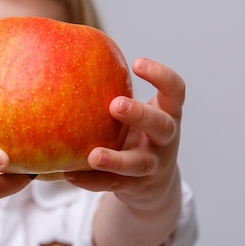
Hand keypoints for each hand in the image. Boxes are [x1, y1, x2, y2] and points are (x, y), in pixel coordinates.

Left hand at [65, 57, 183, 242]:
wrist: (154, 185)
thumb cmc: (137, 134)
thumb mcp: (138, 115)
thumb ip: (117, 93)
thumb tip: (69, 57)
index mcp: (168, 114)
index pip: (176, 91)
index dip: (161, 76)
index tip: (137, 63)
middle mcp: (166, 140)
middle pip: (162, 126)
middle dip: (140, 115)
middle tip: (115, 105)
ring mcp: (153, 166)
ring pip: (138, 164)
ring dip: (116, 159)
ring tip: (93, 155)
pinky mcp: (136, 188)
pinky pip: (113, 184)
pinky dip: (91, 181)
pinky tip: (70, 174)